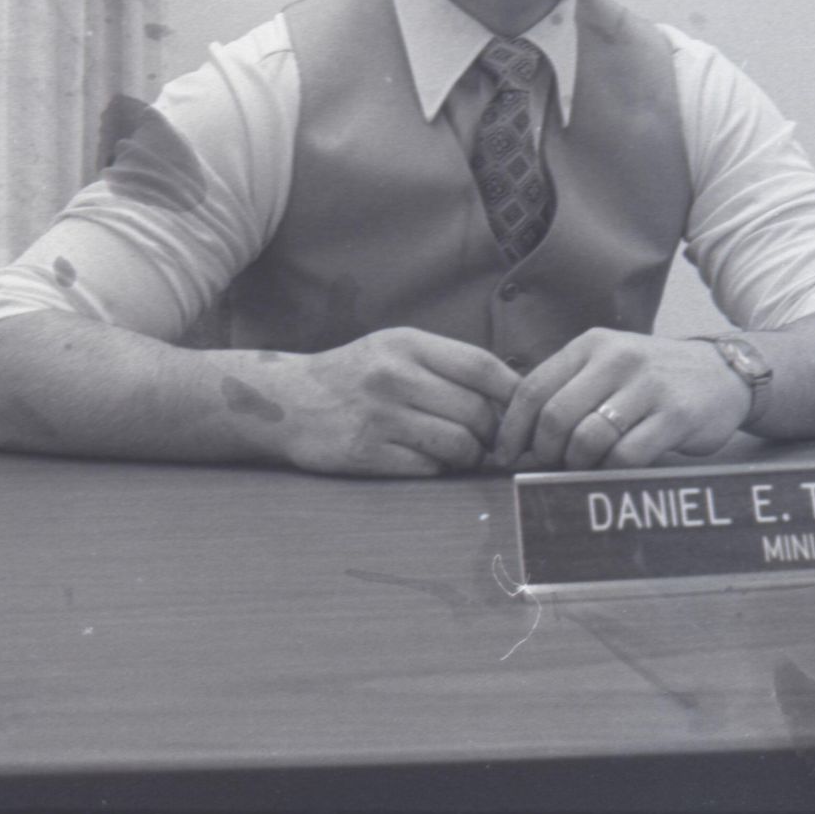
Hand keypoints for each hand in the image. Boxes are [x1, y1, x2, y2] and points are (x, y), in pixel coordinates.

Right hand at [269, 329, 520, 476]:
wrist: (289, 400)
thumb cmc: (357, 375)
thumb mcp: (397, 350)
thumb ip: (447, 365)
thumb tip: (512, 395)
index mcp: (408, 344)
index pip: (481, 366)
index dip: (513, 392)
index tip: (525, 410)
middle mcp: (394, 376)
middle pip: (476, 411)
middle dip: (493, 432)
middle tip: (492, 442)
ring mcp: (379, 416)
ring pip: (458, 444)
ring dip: (471, 456)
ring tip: (464, 454)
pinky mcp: (366, 452)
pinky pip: (428, 468)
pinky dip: (438, 469)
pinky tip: (429, 460)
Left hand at [489, 329, 750, 472]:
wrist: (722, 373)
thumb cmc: (652, 378)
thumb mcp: (608, 366)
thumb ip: (567, 389)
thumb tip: (518, 436)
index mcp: (592, 345)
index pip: (533, 388)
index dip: (513, 429)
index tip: (506, 455)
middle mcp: (618, 359)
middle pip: (556, 417)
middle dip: (545, 452)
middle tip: (549, 466)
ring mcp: (649, 386)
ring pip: (588, 438)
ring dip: (578, 464)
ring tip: (583, 467)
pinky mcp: (676, 415)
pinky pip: (626, 455)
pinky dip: (611, 471)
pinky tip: (613, 469)